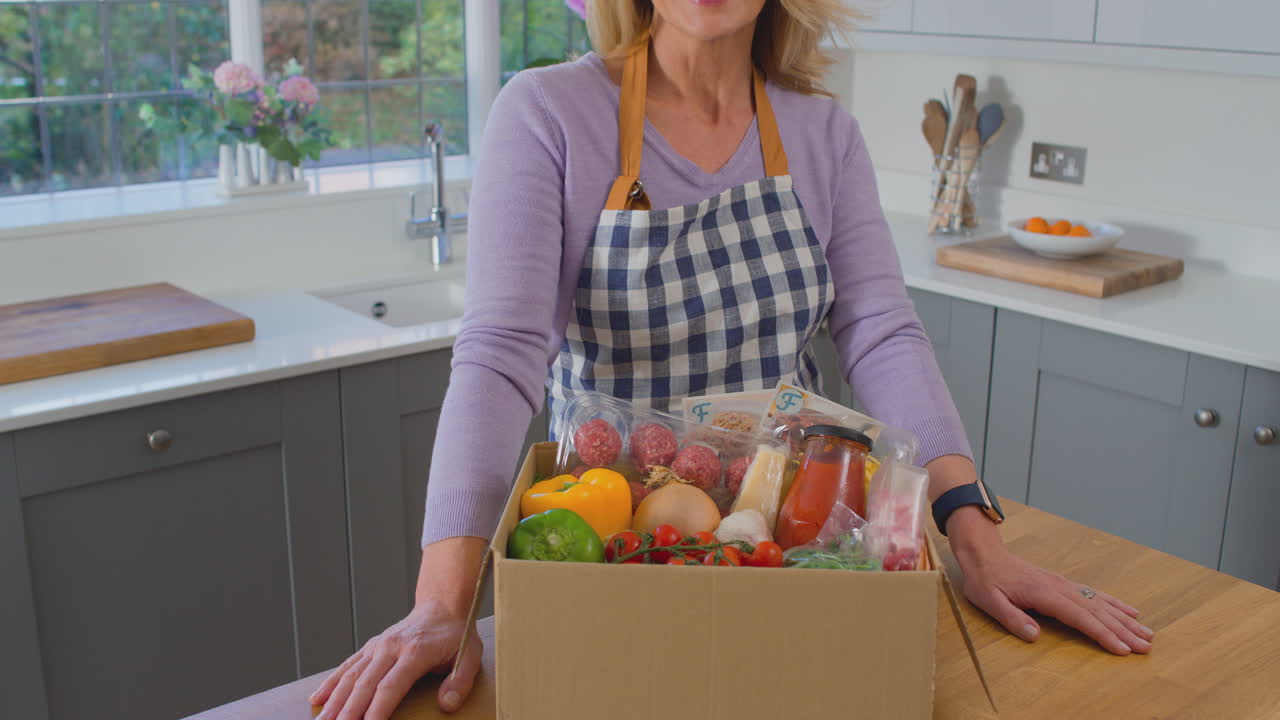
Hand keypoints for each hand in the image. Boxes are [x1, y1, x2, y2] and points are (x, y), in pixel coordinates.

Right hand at [308, 602, 481, 718]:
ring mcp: (377, 646)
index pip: (390, 686)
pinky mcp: (370, 647)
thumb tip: (447, 705)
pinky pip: (347, 665)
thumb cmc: (456, 634)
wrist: (442, 606)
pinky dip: (330, 683)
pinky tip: (317, 699)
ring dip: (334, 701)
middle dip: (348, 712)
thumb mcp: (469, 655)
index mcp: (414, 651)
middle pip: (364, 684)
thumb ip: (460, 681)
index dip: (376, 710)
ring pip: (350, 676)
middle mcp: (390, 647)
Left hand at [950, 511, 1153, 654]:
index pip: (1080, 617)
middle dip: (1124, 631)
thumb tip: (1034, 635)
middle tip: (1146, 647)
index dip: (1102, 634)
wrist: (984, 555)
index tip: (1122, 649)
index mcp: (1044, 594)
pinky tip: (1130, 611)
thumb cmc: (985, 580)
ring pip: (1101, 603)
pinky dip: (1116, 604)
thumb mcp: (989, 601)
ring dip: (1125, 619)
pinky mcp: (1063, 584)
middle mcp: (1060, 587)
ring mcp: (1064, 584)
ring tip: (1148, 633)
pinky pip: (1095, 594)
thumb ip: (1011, 618)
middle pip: (1098, 612)